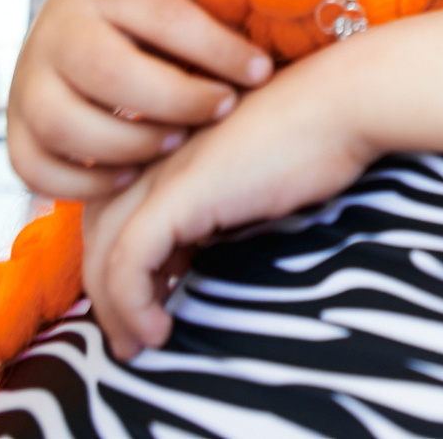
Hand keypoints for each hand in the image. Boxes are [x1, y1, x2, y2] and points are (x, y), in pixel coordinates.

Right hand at [7, 0, 269, 199]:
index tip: (261, 72)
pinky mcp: (15, 127)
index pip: (162, 18)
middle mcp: (56, 28)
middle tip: (222, 110)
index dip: (216, 50)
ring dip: (131, 144)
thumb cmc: (164, 8)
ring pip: (65, 124)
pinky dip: (82, 183)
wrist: (89, 16)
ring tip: (180, 144)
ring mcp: (27, 80)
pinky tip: (133, 175)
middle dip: (177, 101)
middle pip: (110, 73)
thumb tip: (301, 9)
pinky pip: (33, 167)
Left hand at [83, 50, 377, 357]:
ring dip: (113, 309)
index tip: (148, 306)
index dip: (117, 262)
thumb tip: (204, 254)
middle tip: (129, 339)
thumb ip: (219, 203)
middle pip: (96, 231)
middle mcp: (154, 154)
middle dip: (104, 292)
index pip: (112, 210)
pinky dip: (132, 302)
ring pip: (103, 250)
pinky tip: (159, 327)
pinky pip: (129, 259)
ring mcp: (163, 171)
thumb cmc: (319, 134)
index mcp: (169, 145)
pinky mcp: (180, 193)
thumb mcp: (251, 173)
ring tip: (140, 344)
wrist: (345, 100)